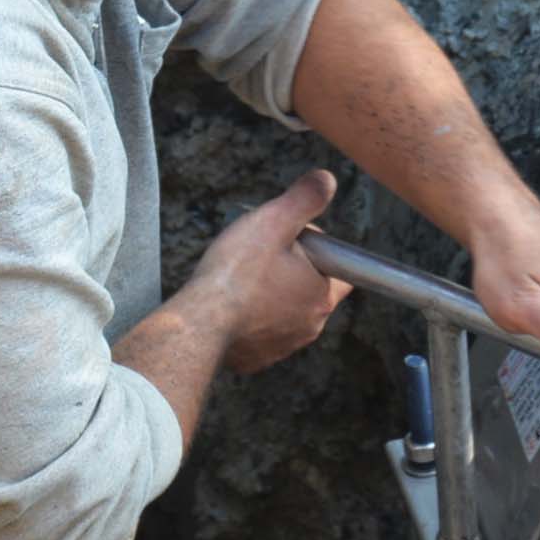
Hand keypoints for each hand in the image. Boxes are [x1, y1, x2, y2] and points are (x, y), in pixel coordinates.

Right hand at [184, 170, 352, 374]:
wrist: (199, 322)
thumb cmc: (236, 272)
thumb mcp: (273, 221)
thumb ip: (304, 199)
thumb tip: (326, 180)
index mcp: (322, 294)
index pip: (339, 268)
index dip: (317, 248)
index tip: (289, 239)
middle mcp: (311, 326)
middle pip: (310, 288)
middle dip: (290, 270)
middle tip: (258, 255)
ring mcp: (284, 346)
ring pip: (285, 311)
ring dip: (270, 295)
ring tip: (240, 278)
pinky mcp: (257, 359)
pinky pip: (260, 333)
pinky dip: (250, 319)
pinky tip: (231, 305)